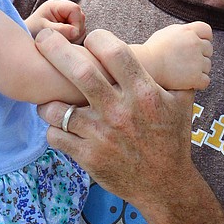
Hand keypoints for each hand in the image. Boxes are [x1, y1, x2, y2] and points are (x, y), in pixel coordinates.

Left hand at [25, 0, 85, 42]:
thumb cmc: (32, 31)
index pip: (75, 9)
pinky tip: (64, 43)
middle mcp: (64, 9)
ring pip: (82, 27)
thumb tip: (75, 32)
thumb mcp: (44, 30)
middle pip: (81, 18)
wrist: (26, 38)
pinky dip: (74, 40)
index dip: (76, 23)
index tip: (70, 36)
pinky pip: (80, 34)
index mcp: (56, 5)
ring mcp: (68, 18)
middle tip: (64, 41)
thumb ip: (60, 30)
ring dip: (75, 37)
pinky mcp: (70, 26)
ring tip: (61, 42)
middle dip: (76, 32)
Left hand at [36, 26, 197, 210]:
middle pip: (80, 72)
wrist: (165, 185)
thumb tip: (175, 46)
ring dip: (47, 100)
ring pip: (57, 108)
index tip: (90, 40)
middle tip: (42, 38)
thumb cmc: (172, 140)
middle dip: (55, 50)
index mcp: (143, 93)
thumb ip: (175, 73)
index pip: (114, 52)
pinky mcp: (88, 157)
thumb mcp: (181, 103)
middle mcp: (119, 111)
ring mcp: (101, 135)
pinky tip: (58, 124)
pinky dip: (52, 128)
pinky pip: (56, 136)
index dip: (97, 39)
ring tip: (47, 96)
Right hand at [138, 21, 212, 90]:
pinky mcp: (196, 77)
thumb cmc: (152, 51)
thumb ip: (183, 32)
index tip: (198, 45)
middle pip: (208, 49)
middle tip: (187, 62)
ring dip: (199, 70)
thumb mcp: (167, 33)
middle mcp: (195, 43)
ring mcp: (197, 60)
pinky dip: (198, 83)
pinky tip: (187, 83)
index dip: (204, 39)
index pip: (206, 31)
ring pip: (207, 66)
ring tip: (183, 73)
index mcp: (188, 31)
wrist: (146, 65)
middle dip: (200, 55)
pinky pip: (205, 81)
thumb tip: (191, 35)